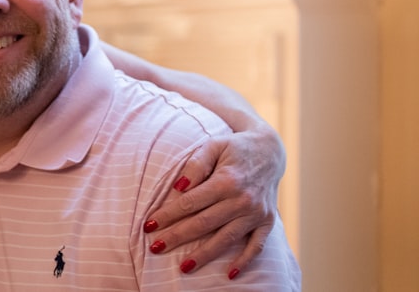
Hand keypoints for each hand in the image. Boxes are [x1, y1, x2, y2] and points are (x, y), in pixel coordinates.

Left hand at [144, 125, 284, 277]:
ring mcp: (256, 213)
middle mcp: (243, 200)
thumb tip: (179, 188)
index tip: (149, 225)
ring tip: (183, 267)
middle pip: (204, 223)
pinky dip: (244, 261)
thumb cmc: (234, 148)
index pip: (191, 202)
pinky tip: (230, 274)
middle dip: (177, 237)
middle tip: (155, 247)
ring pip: (226, 239)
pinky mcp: (267, 222)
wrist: (269, 151)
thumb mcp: (213, 146)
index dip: (168, 215)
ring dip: (204, 255)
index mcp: (227, 180)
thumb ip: (195, 164)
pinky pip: (256, 246)